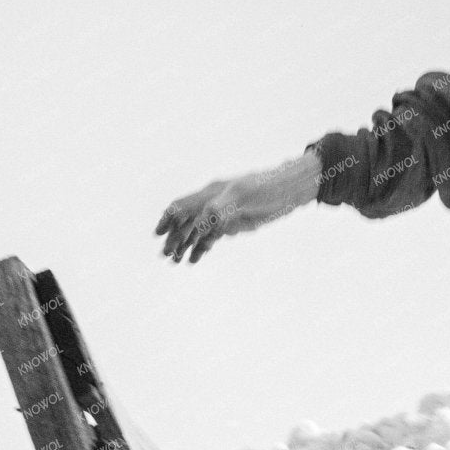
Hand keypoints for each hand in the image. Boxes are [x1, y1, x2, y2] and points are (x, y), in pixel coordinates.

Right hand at [156, 153, 320, 263]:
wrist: (291, 188)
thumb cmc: (268, 188)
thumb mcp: (245, 196)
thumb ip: (222, 207)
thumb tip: (203, 222)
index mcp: (211, 193)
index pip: (182, 206)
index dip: (168, 219)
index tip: (158, 235)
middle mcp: (213, 202)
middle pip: (187, 221)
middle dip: (175, 238)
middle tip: (166, 256)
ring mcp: (223, 213)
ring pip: (198, 230)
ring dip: (186, 245)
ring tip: (177, 261)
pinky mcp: (234, 222)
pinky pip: (212, 235)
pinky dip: (202, 246)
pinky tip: (195, 259)